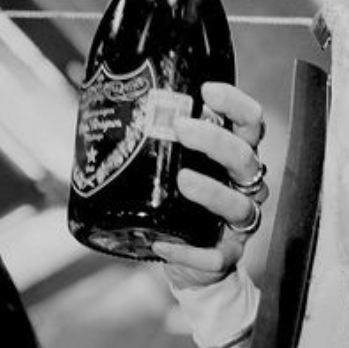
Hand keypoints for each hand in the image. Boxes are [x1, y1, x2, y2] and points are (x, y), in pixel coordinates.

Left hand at [153, 81, 268, 288]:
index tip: (207, 91)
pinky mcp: (226, 254)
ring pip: (239, 205)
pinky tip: (163, 245)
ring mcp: (239, 222)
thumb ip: (154, 136)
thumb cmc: (178, 200)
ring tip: (183, 181)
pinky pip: (217, 256)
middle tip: (181, 128)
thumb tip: (99, 99)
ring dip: (212, 191)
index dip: (235, 104)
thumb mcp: (171, 162)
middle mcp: (244, 186)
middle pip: (244, 157)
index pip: (250, 123)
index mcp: (235, 156)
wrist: (186, 255)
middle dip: (215, 141)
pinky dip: (192, 253)